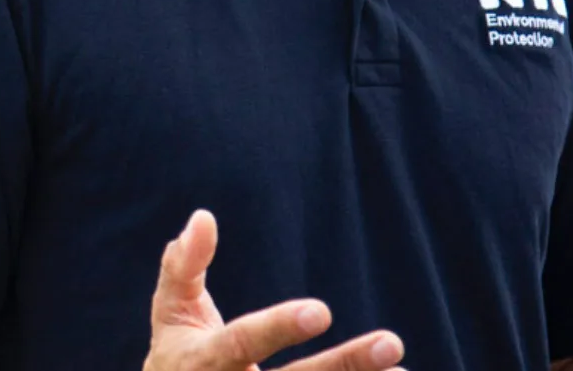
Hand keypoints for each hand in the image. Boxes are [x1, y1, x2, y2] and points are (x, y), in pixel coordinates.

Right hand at [144, 209, 404, 370]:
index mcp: (205, 363)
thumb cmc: (176, 356)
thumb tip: (203, 217)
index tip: (323, 310)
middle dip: (345, 367)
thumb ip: (184, 264)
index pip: (243, 343)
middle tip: (392, 343)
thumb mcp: (171, 310)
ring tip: (402, 369)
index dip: (280, 327)